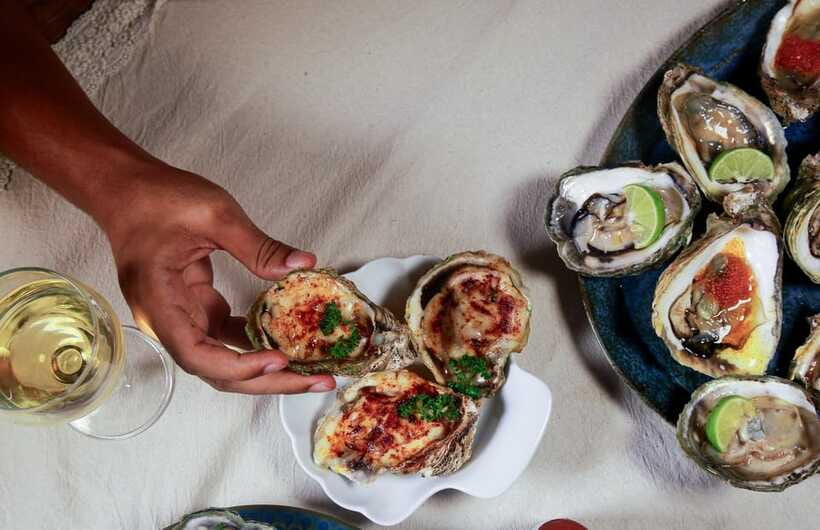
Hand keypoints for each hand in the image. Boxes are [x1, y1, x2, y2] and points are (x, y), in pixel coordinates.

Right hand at [98, 159, 335, 393]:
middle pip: (216, 369)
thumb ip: (258, 245)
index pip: (196, 354)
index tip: (277, 360)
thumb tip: (302, 265)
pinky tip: (290, 343)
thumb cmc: (156, 199)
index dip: (238, 366)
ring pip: (223, 359)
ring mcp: (181, 317)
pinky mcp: (195, 308)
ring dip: (266, 368)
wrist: (125, 189)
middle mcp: (166, 320)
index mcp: (159, 300)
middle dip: (266, 380)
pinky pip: (227, 337)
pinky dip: (257, 344)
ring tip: (311, 372)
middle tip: (317, 381)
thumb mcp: (214, 213)